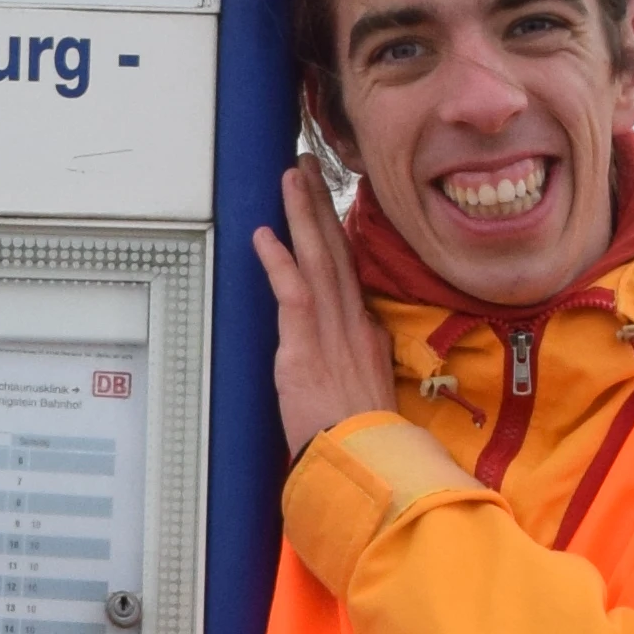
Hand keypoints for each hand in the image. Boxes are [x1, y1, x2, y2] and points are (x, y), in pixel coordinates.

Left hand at [252, 161, 395, 459]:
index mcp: (367, 334)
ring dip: (302, 216)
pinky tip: (264, 235)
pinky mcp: (305, 351)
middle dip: (320, 205)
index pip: (349, 272)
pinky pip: (292, 294)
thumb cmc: (363, 441)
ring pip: (317, 260)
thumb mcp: (369, 393)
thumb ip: (361, 363)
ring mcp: (331, 334)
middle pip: (336, 252)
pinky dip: (278, 263)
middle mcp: (353, 325)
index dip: (337, 233)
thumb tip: (360, 345)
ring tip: (291, 177)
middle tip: (307, 165)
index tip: (328, 201)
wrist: (365, 468)